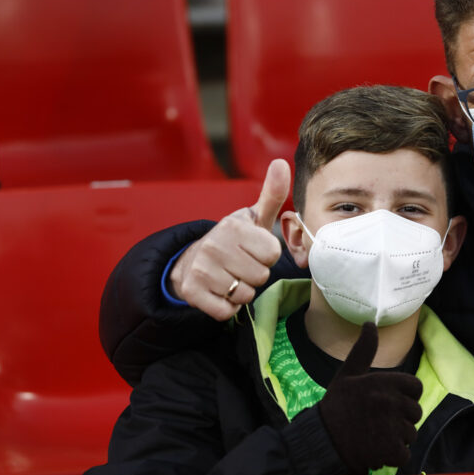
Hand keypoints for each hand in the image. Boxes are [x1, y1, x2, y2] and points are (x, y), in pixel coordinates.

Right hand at [169, 159, 290, 319]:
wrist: (192, 259)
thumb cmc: (234, 240)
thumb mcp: (253, 217)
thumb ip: (272, 194)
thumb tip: (281, 163)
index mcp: (233, 226)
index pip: (272, 254)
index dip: (266, 255)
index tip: (252, 249)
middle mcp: (214, 245)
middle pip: (261, 276)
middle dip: (255, 274)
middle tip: (240, 264)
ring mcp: (200, 270)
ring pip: (245, 295)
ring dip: (241, 291)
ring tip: (229, 276)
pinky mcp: (192, 293)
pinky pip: (227, 311)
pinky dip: (227, 306)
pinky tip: (218, 291)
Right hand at [318, 322, 422, 474]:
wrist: (321, 441)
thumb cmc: (336, 406)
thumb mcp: (348, 374)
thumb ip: (364, 350)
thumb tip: (370, 323)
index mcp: (385, 381)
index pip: (416, 387)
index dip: (405, 396)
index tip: (387, 403)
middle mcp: (391, 401)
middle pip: (415, 413)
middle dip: (400, 420)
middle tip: (376, 422)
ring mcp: (393, 426)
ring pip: (411, 434)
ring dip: (395, 439)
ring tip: (373, 435)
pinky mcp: (391, 450)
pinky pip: (405, 454)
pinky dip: (392, 456)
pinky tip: (375, 450)